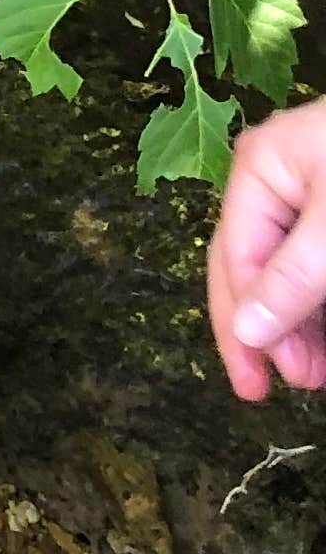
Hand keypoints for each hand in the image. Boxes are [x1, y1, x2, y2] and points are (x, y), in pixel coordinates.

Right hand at [208, 99, 325, 402]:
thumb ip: (293, 278)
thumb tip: (247, 331)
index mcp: (261, 169)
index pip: (236, 258)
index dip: (245, 323)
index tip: (266, 381)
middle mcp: (281, 181)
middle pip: (256, 265)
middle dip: (272, 328)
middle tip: (291, 384)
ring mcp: (315, 193)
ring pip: (292, 269)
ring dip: (301, 322)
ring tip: (317, 370)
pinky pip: (320, 260)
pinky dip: (322, 299)